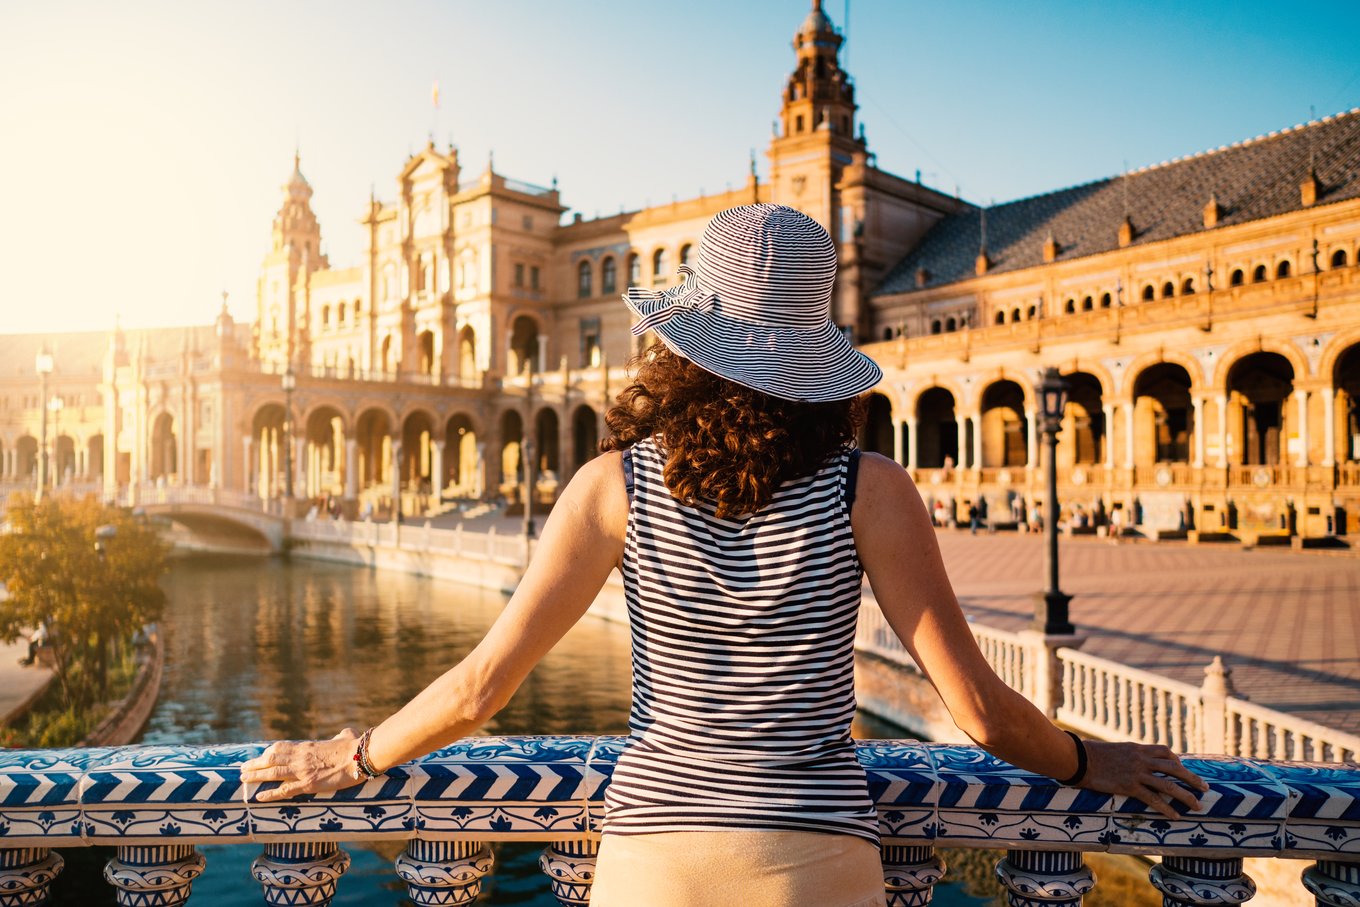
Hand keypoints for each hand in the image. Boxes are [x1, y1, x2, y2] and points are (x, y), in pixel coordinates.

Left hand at [240, 728, 365, 802]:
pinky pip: (285, 791)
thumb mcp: (345, 736)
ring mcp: (303, 771)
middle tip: (242, 769)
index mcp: (307, 746)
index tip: (260, 757)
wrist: (360, 756)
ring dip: (255, 776)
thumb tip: (346, 733)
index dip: (267, 753)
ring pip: (273, 774)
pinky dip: (270, 794)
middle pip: (271, 760)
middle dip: (254, 764)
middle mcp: (300, 758)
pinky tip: (258, 796)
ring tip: (243, 780)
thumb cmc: (354, 745)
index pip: (280, 748)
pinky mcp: (309, 784)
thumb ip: (341, 735)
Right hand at [1081, 740, 1207, 819]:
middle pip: (1174, 768)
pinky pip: (1153, 799)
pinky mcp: (1129, 786)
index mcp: (1138, 748)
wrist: (1079, 759)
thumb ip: (1129, 754)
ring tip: (1197, 806)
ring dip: (1186, 796)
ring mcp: (1136, 773)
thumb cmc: (1092, 753)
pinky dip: (1166, 809)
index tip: (1183, 770)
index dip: (1177, 761)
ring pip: (1168, 785)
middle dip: (1192, 779)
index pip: (1165, 751)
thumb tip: (1133, 760)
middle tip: (1205, 788)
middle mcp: (1141, 759)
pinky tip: (1175, 816)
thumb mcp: (1115, 749)